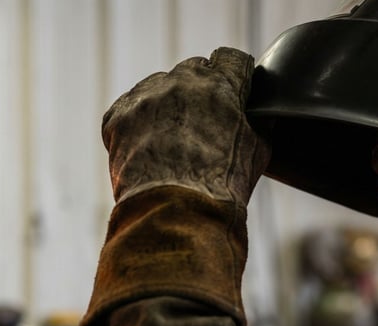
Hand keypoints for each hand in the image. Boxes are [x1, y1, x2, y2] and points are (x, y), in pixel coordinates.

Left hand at [102, 47, 269, 209]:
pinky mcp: (118, 116)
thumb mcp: (259, 152)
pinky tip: (148, 152)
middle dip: (198, 92)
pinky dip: (136, 127)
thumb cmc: (223, 188)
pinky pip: (128, 110)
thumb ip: (258, 121)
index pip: (230, 58)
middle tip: (200, 126)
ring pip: (157, 88)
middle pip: (192, 71)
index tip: (231, 90)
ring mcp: (146, 96)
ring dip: (165, 107)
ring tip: (171, 146)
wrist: (178, 215)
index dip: (233, 76)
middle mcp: (181, 81)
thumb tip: (258, 114)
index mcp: (222, 85)